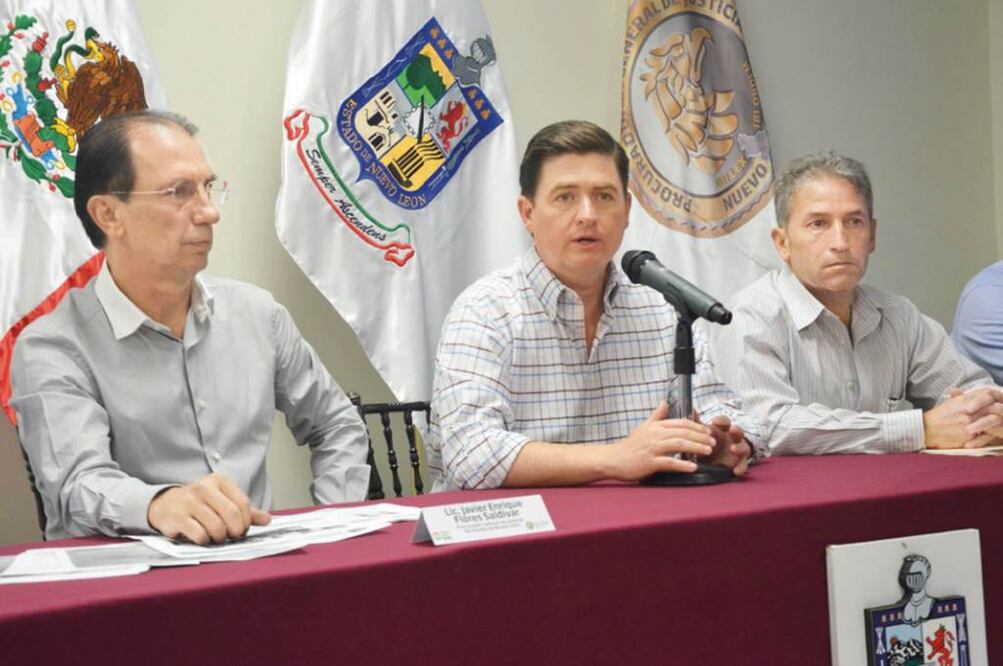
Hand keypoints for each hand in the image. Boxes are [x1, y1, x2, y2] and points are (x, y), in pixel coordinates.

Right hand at [147, 473, 270, 544]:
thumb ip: (245, 510)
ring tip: (217, 538)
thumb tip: (267, 519)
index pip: (242, 503)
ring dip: (220, 538)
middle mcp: (204, 487)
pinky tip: (203, 539)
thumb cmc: (200, 505)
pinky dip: (205, 541)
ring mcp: (189, 501)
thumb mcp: (223, 502)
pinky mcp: (177, 517)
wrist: (166, 505)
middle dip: (235, 531)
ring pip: (216, 526)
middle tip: (232, 536)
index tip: (242, 529)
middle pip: (231, 514)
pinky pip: (199, 534)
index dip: (246, 521)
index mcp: (219, 481)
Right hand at [606, 401, 713, 480]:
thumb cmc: (630, 445)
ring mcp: (652, 449)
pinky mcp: (650, 462)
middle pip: (682, 433)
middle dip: (700, 436)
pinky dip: (682, 465)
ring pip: (678, 445)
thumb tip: (665, 402)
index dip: (696, 426)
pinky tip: (693, 467)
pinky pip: (669, 463)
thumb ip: (657, 415)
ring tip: (708, 451)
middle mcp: (655, 435)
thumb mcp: (644, 427)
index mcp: (656, 426)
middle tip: (713, 442)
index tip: (708, 431)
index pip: (681, 423)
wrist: (614, 459)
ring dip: (696, 447)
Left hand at [699, 415, 751, 475]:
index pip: (725, 422)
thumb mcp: (703, 435)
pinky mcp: (739, 463)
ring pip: (743, 447)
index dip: (721, 420)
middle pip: (738, 431)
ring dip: (739, 447)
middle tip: (732, 429)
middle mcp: (733, 438)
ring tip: (733, 448)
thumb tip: (692, 411)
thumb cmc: (709, 443)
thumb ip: (698, 425)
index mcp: (723, 430)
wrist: (713, 460)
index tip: (715, 421)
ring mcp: (738, 450)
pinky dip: (741, 467)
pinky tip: (735, 470)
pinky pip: (743, 465)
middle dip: (736, 430)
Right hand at [924, 388, 1002, 448]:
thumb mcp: (947, 403)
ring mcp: (969, 423)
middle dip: (1002, 410)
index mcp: (963, 400)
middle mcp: (967, 410)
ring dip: (1000, 422)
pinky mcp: (969, 435)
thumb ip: (957, 397)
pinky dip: (993, 434)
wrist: (925, 430)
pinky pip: (987, 434)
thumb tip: (959, 390)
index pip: (987, 394)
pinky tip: (995, 435)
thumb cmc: (937, 417)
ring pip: (993, 419)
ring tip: (1001, 424)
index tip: (1000, 402)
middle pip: (994, 407)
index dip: (996, 398)